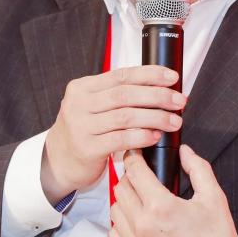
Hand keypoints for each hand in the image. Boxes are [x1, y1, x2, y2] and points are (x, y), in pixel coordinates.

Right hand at [41, 65, 184, 202]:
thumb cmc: (84, 131)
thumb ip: (117, 96)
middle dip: (158, 96)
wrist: (57, 161)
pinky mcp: (87, 148)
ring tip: (174, 121)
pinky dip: (142, 136)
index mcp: (82, 87)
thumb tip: (160, 89)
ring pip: (125, 117)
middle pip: (125, 95)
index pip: (121, 75)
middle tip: (179, 101)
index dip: (150, 75)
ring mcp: (81, 126)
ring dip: (155, 117)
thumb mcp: (92, 106)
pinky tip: (155, 136)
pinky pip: (121, 139)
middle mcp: (79, 104)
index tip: (172, 78)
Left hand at [109, 145, 237, 236]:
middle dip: (131, 178)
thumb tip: (184, 152)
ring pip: (115, 209)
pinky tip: (137, 221)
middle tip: (143, 177)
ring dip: (125, 200)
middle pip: (121, 188)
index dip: (134, 157)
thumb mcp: (214, 197)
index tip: (136, 154)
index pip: (135, 172)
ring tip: (141, 199)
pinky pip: (114, 234)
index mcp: (161, 207)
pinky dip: (122, 223)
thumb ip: (198, 168)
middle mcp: (143, 225)